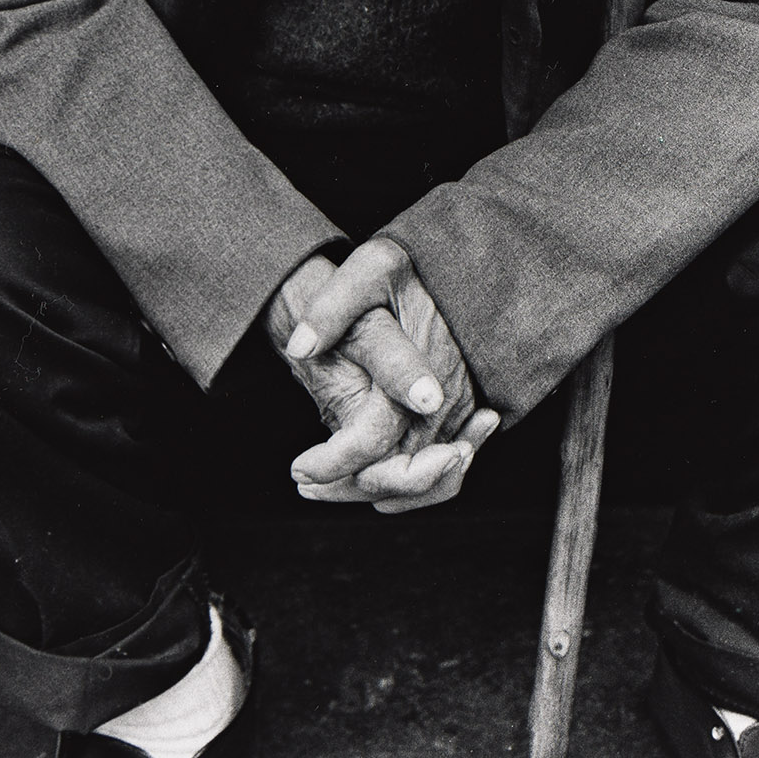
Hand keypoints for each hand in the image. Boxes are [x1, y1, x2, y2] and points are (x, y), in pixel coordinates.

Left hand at [265, 244, 499, 512]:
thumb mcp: (370, 267)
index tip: (296, 468)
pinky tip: (363, 478)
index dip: (331, 464)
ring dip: (371, 491)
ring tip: (321, 486)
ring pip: (421, 483)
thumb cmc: (409, 266)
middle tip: (302, 480)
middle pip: (399, 476)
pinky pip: (439, 475)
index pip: (372, 442)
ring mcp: (459, 414)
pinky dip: (402, 487)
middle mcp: (446, 402)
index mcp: (422, 370)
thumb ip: (333, 305)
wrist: (458, 268)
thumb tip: (298, 347)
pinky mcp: (462, 419)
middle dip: (347, 486)